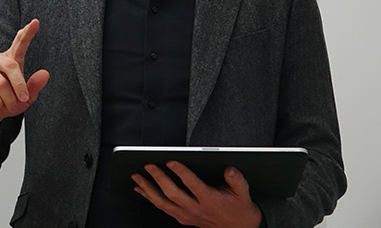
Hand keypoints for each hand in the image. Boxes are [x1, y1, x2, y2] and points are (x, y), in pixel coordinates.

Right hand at [0, 19, 49, 142]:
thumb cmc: (9, 101)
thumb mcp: (26, 97)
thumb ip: (35, 86)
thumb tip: (45, 74)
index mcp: (10, 59)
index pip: (19, 43)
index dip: (27, 32)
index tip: (36, 22)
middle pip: (10, 65)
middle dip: (19, 84)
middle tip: (24, 98)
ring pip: (0, 82)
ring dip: (8, 98)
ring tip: (10, 105)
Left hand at [132, 162, 262, 227]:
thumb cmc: (238, 209)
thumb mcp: (243, 193)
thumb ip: (237, 180)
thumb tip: (229, 169)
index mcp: (210, 200)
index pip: (193, 185)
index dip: (181, 172)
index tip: (171, 161)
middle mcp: (196, 208)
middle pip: (173, 194)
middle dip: (158, 178)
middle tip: (148, 165)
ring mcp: (187, 215)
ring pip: (163, 203)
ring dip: (148, 189)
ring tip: (137, 176)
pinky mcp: (182, 218)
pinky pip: (162, 207)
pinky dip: (149, 197)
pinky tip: (140, 188)